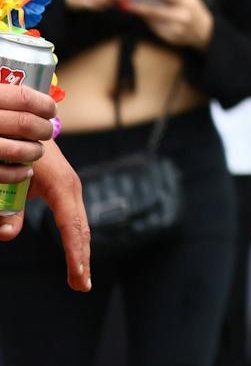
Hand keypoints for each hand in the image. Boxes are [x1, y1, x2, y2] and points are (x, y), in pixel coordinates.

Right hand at [0, 84, 56, 179]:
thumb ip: (5, 97)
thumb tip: (40, 97)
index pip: (23, 97)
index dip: (44, 104)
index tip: (51, 110)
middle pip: (24, 123)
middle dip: (43, 129)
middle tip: (47, 132)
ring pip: (16, 150)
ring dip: (34, 151)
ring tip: (37, 151)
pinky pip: (1, 172)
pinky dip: (18, 174)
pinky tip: (26, 171)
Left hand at [0, 139, 89, 291]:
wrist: (28, 125)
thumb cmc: (15, 153)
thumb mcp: (7, 179)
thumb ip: (6, 208)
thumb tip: (6, 235)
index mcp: (60, 186)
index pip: (70, 226)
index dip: (74, 254)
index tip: (77, 277)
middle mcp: (72, 188)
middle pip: (81, 229)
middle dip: (81, 259)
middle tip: (80, 286)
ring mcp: (72, 189)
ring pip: (80, 226)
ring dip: (80, 252)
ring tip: (78, 278)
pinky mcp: (67, 191)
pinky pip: (74, 220)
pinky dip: (76, 240)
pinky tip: (76, 256)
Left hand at [123, 0, 214, 49]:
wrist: (204, 32)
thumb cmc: (193, 10)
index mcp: (187, 3)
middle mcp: (181, 16)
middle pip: (155, 9)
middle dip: (138, 3)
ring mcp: (174, 28)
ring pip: (151, 19)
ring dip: (137, 11)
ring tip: (123, 4)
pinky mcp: (168, 37)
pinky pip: (153, 27)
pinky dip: (144, 19)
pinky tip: (136, 13)